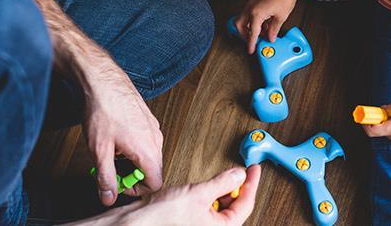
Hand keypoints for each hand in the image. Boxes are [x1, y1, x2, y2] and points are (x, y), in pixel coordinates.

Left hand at [83, 58, 165, 205]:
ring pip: (149, 155)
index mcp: (148, 150)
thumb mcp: (99, 150)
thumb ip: (106, 178)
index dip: (136, 191)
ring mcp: (154, 127)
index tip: (118, 185)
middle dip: (131, 175)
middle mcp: (156, 138)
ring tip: (110, 152)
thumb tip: (109, 197)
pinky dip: (133, 147)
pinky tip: (115, 138)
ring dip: (131, 161)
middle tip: (109, 170)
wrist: (102, 79)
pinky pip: (146, 141)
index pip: (155, 184)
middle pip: (153, 170)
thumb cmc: (102, 109)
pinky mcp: (148, 119)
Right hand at [120, 166, 261, 225]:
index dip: (251, 184)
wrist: (136, 223)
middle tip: (238, 171)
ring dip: (222, 191)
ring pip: (221, 207)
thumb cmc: (161, 218)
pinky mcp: (192, 222)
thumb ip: (222, 183)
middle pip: (235, 207)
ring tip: (217, 180)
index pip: (245, 205)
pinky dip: (210, 195)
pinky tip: (204, 188)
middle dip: (236, 188)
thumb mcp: (199, 194)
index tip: (254, 170)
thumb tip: (239, 175)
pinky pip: (208, 207)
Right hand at [234, 0, 298, 53]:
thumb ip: (273, 30)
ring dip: (248, 28)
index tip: (251, 50)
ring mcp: (251, 4)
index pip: (252, 33)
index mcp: (256, 14)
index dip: (251, 43)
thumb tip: (270, 37)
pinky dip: (252, 22)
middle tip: (252, 41)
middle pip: (239, 25)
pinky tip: (263, 25)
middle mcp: (250, 8)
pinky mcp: (254, 2)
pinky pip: (248, 14)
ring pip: (242, 20)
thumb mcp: (280, 17)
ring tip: (261, 33)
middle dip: (244, 35)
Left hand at [362, 104, 390, 141]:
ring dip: (381, 116)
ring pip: (382, 126)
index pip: (370, 130)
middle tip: (377, 105)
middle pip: (374, 129)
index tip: (363, 109)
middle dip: (372, 116)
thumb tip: (382, 109)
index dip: (364, 120)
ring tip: (389, 107)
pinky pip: (389, 125)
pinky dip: (388, 117)